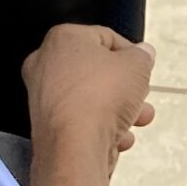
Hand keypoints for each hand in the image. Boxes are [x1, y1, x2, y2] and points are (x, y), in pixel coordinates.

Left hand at [23, 24, 155, 177]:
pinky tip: (119, 137)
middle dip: (125, 85)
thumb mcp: (137, 65)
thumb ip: (142, 55)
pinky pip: (81, 122)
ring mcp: (43, 98)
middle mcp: (45, 65)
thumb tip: (142, 54)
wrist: (76, 148)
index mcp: (63, 39)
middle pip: (97, 70)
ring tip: (138, 118)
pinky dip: (101, 128)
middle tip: (141, 93)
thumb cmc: (99, 98)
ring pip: (90, 98)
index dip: (130, 53)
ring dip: (119, 108)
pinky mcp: (47, 127)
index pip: (105, 37)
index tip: (143, 66)